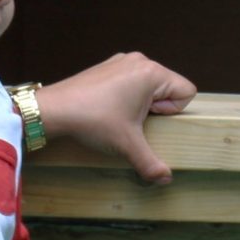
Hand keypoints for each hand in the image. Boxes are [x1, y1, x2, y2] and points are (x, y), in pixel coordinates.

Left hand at [35, 52, 196, 184]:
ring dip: (143, 103)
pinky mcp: (109, 66)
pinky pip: (133, 80)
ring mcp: (123, 60)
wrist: (54, 110)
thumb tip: (165, 178)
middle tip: (134, 121)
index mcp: (152, 73)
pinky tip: (110, 109)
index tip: (148, 119)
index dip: (172, 112)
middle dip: (158, 109)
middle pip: (169, 87)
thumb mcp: (127, 145)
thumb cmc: (92, 119)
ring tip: (121, 116)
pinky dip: (128, 95)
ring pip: (150, 85)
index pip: (186, 91)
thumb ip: (151, 163)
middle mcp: (140, 60)